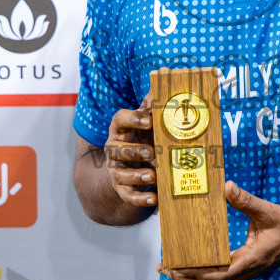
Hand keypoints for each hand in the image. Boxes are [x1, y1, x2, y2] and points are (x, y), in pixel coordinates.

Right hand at [103, 93, 156, 208]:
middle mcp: (114, 149)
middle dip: (134, 151)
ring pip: (119, 174)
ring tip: (153, 176)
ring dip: (136, 176)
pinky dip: (140, 199)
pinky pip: (127, 195)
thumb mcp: (148, 122)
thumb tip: (164, 81)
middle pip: (116, 149)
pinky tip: (154, 199)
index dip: (133, 118)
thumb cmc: (143, 138)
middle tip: (152, 152)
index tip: (149, 119)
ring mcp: (116, 170)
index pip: (119, 119)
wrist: (130, 168)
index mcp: (121, 130)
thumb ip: (154, 106)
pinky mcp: (121, 188)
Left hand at [162, 182, 279, 279]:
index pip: (218, 274)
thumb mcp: (268, 211)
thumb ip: (247, 200)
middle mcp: (247, 271)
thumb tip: (227, 186)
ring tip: (173, 272)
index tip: (175, 267)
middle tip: (165, 269)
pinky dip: (204, 278)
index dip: (195, 274)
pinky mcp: (246, 269)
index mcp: (250, 260)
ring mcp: (247, 273)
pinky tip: (194, 267)